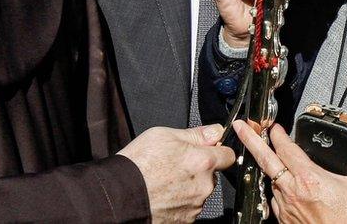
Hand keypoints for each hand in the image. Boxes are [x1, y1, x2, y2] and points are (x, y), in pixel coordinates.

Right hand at [118, 124, 235, 222]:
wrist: (118, 196)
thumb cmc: (137, 165)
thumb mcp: (164, 135)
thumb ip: (196, 134)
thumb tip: (215, 131)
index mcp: (203, 162)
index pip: (228, 155)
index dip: (219, 151)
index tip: (209, 151)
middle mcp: (204, 186)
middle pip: (212, 175)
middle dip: (199, 170)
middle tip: (175, 166)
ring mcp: (194, 206)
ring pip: (199, 192)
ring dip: (188, 187)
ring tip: (164, 182)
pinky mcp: (184, 220)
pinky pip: (187, 208)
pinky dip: (178, 202)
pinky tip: (162, 195)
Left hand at [234, 121, 346, 223]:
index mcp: (309, 178)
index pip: (286, 148)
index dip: (278, 134)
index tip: (273, 126)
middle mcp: (292, 191)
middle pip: (265, 160)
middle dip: (250, 140)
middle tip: (240, 127)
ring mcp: (285, 206)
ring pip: (271, 180)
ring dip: (270, 168)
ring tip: (269, 158)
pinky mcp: (284, 219)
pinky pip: (275, 199)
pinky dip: (278, 190)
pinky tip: (286, 187)